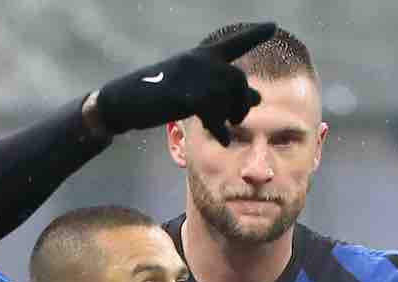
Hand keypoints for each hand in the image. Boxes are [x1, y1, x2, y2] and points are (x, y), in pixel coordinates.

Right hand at [96, 23, 275, 144]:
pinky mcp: (186, 96)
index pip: (234, 42)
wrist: (124, 101)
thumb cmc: (156, 95)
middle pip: (237, 79)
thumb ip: (222, 90)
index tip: (273, 26)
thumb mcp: (191, 88)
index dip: (254, 34)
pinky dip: (220, 129)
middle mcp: (200, 60)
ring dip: (233, 114)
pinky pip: (215, 113)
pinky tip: (221, 139)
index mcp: (201, 55)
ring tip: (227, 126)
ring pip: (229, 95)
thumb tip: (259, 97)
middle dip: (242, 100)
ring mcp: (193, 76)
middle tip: (236, 118)